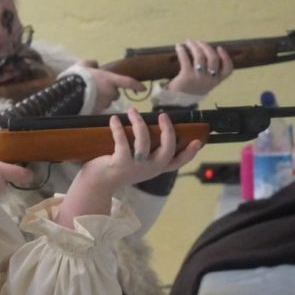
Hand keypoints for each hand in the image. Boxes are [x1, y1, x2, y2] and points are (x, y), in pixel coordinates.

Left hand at [57, 108, 201, 223]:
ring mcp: (136, 167)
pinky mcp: (120, 163)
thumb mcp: (137, 163)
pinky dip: (118, 127)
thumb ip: (148, 151)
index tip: (198, 141)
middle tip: (163, 115)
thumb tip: (153, 127)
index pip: (178, 162)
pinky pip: (122, 141)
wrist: (97, 184)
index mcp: (156, 168)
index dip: (189, 153)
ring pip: (143, 140)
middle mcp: (149, 169)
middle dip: (167, 130)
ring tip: (133, 110)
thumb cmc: (117, 169)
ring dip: (138, 122)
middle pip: (167, 149)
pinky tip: (114, 119)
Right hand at [76, 60, 145, 111]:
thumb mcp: (83, 64)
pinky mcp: (97, 113)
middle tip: (96, 88)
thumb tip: (95, 64)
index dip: (136, 85)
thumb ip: (91, 63)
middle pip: (114, 94)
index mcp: (109, 79)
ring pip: (105, 102)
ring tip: (87, 96)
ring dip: (100, 99)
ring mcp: (104, 104)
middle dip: (108, 92)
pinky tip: (84, 103)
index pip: (128, 82)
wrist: (67, 93)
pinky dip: (94, 106)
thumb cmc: (76, 77)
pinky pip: (98, 109)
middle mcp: (110, 93)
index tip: (143, 89)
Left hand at [164, 40, 233, 95]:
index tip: (219, 47)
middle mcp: (210, 79)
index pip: (228, 69)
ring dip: (194, 46)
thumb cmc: (193, 88)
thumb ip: (210, 71)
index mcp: (217, 80)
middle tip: (198, 42)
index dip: (225, 57)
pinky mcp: (186, 76)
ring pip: (199, 56)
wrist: (179, 100)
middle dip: (206, 46)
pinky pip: (185, 59)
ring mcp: (198, 78)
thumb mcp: (206, 82)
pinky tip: (179, 46)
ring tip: (189, 42)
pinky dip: (182, 50)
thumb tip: (207, 50)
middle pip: (213, 58)